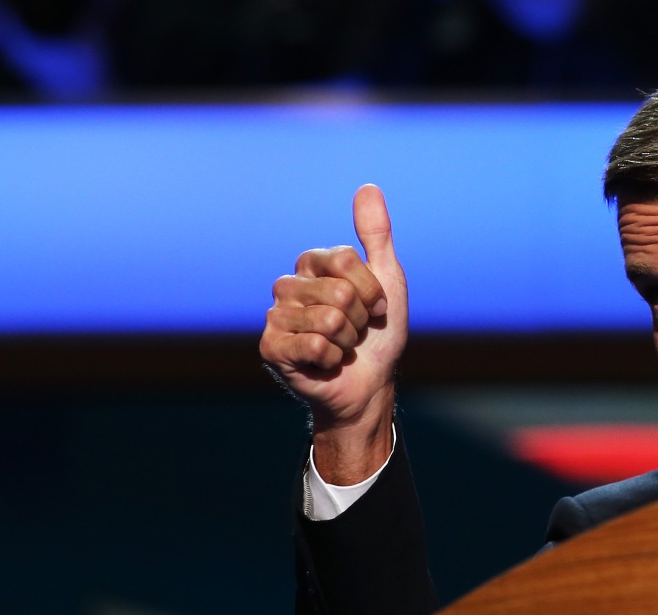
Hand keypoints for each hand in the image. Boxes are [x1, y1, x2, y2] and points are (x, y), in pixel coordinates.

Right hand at [260, 184, 406, 482]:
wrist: (370, 385)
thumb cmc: (377, 334)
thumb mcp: (387, 280)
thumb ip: (377, 234)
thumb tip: (368, 187)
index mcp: (311, 264)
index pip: (345, 260)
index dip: (371, 289)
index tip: (374, 307)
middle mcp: (288, 285)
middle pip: (339, 292)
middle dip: (359, 319)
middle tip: (355, 333)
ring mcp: (276, 316)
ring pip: (329, 320)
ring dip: (347, 342)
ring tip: (341, 348)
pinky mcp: (271, 348)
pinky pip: (313, 345)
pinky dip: (331, 359)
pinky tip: (324, 363)